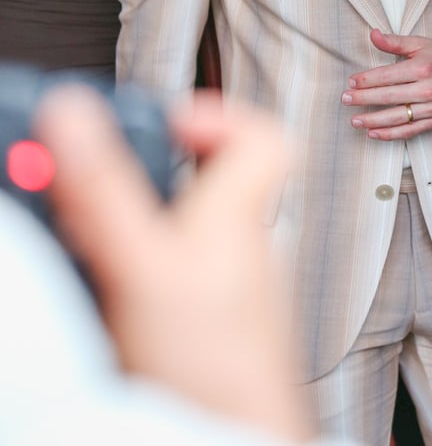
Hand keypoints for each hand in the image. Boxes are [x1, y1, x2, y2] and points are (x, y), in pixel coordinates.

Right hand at [34, 84, 312, 442]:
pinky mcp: (213, 328)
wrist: (235, 442)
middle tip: (103, 184)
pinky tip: (109, 296)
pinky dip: (142, 272)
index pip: (264, 138)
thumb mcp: (141, 264)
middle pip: (212, 181)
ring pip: (190, 231)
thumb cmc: (208, 366)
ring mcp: (231, 290)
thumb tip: (74, 113)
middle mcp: (242, 246)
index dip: (220, 116)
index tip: (169, 121)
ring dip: (140, 226)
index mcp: (238, 213)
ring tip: (93, 241)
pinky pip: (182, 277)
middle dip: (152, 175)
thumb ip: (105, 190)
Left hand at [343, 28, 431, 138]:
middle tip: (345, 99)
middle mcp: (428, 89)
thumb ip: (394, 41)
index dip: (367, 80)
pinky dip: (390, 134)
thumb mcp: (421, 44)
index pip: (388, 76)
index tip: (351, 82)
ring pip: (397, 117)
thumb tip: (372, 34)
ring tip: (355, 120)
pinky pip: (409, 131)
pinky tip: (373, 133)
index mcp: (423, 68)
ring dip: (373, 120)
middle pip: (389, 96)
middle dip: (364, 99)